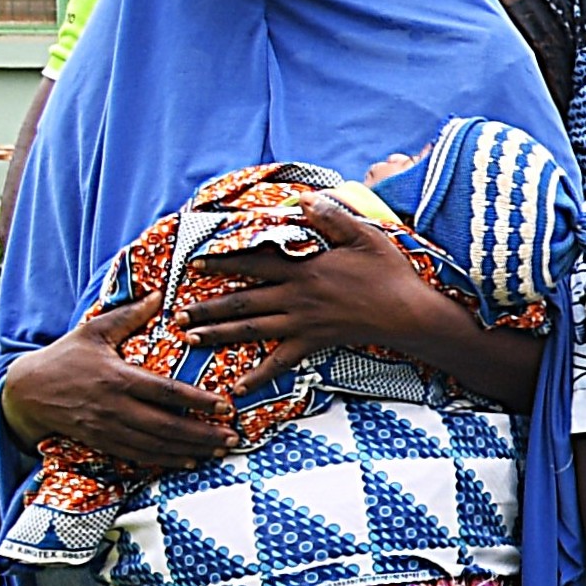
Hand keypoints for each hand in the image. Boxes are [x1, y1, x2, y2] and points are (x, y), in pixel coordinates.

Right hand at [1, 263, 234, 482]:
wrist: (26, 390)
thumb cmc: (65, 356)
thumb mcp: (93, 330)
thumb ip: (128, 315)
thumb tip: (159, 293)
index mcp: (117, 378)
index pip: (166, 392)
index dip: (198, 402)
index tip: (225, 408)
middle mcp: (114, 407)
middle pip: (166, 426)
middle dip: (202, 434)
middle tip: (234, 438)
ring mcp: (106, 428)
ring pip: (155, 445)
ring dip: (190, 450)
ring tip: (220, 451)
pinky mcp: (100, 442)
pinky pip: (137, 455)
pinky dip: (165, 461)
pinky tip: (188, 461)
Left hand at [169, 195, 453, 377]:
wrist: (409, 313)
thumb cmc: (389, 272)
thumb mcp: (365, 235)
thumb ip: (332, 216)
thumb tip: (304, 199)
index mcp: (304, 268)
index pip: (253, 262)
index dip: (222, 262)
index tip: (193, 264)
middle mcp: (296, 296)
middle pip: (242, 301)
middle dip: (207, 307)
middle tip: (176, 314)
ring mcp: (303, 322)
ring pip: (251, 329)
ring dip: (218, 334)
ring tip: (190, 338)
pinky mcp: (314, 342)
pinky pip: (281, 361)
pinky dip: (258, 376)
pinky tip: (238, 386)